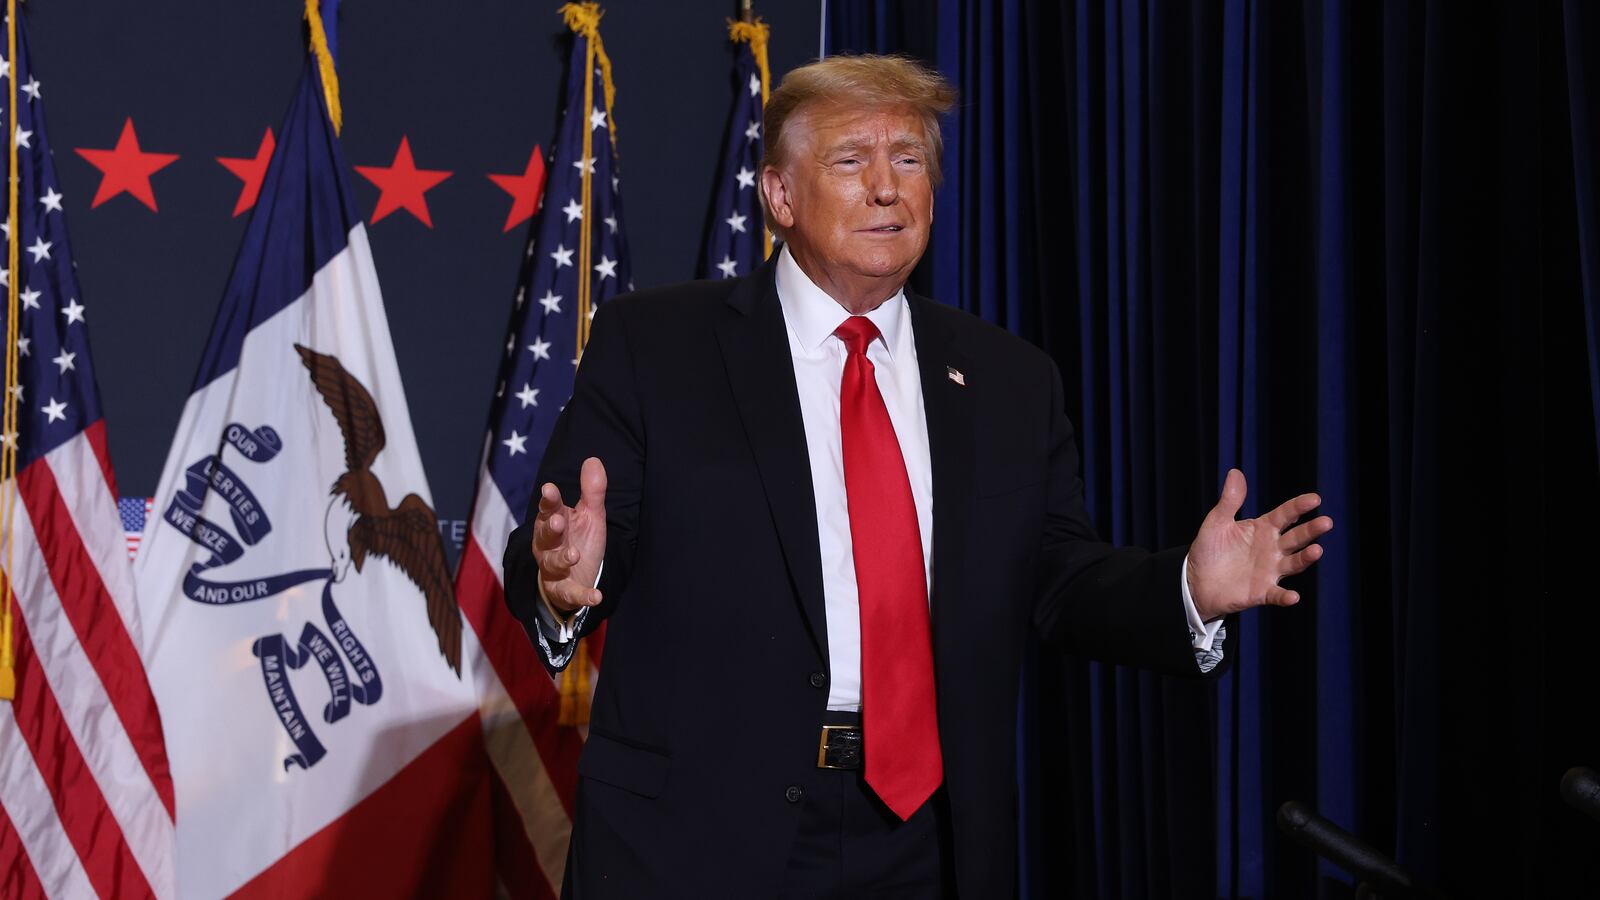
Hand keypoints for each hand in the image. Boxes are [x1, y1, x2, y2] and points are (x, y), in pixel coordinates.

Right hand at [532, 457, 607, 614]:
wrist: (575, 576)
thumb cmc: (579, 539)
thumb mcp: (590, 514)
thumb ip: (592, 490)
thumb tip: (593, 459)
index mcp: (554, 522)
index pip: (548, 509)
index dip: (549, 500)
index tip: (549, 489)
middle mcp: (548, 545)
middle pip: (546, 536)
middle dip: (550, 529)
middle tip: (558, 522)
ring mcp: (553, 568)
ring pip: (552, 563)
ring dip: (562, 559)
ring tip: (573, 555)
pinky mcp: (563, 590)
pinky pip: (571, 593)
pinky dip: (583, 595)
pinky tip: (597, 596)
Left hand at [1187, 468, 1332, 620]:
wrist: (1196, 581)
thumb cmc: (1209, 549)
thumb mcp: (1217, 522)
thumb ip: (1229, 501)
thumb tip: (1235, 472)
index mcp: (1263, 529)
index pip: (1285, 515)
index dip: (1299, 507)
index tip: (1314, 499)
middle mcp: (1272, 549)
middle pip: (1296, 538)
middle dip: (1311, 530)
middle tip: (1326, 522)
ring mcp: (1270, 571)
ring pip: (1293, 563)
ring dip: (1306, 558)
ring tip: (1317, 550)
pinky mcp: (1262, 592)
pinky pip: (1277, 595)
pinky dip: (1285, 597)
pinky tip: (1293, 596)